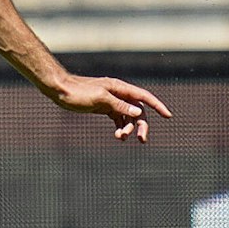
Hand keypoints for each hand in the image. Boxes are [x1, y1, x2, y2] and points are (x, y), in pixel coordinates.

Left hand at [47, 75, 172, 142]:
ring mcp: (112, 101)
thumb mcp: (99, 98)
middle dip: (141, 125)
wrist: (60, 90)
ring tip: (120, 138)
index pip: (144, 97)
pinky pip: (118, 119)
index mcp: (120, 88)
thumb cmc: (78, 92)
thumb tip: (138, 112)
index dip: (157, 106)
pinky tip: (118, 136)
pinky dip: (120, 127)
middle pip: (137, 110)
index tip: (168, 116)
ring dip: (128, 128)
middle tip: (141, 139)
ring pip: (128, 116)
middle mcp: (119, 94)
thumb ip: (119, 105)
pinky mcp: (104, 108)